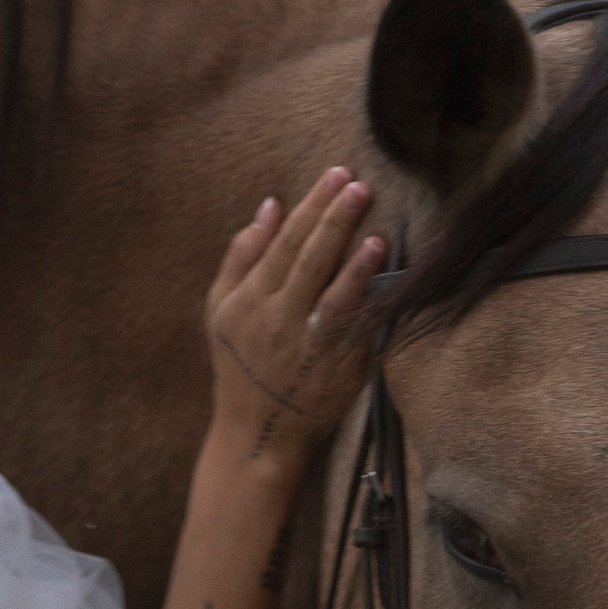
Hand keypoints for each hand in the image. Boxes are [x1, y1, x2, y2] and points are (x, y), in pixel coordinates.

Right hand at [202, 166, 386, 478]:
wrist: (257, 433)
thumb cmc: (240, 364)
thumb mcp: (221, 309)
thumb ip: (242, 255)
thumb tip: (270, 205)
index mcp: (250, 299)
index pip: (284, 243)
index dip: (311, 207)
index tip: (336, 176)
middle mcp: (278, 320)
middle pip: (309, 261)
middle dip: (334, 220)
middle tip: (357, 185)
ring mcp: (308, 346)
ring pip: (332, 297)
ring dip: (355, 263)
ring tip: (375, 233)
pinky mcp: (336, 369)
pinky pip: (355, 331)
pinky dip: (368, 303)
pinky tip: (385, 277)